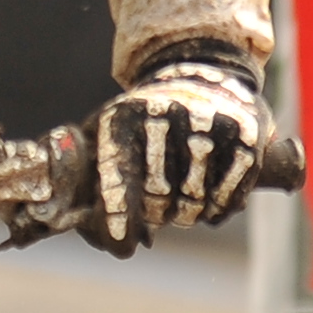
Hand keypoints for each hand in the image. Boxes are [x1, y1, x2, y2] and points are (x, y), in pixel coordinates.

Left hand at [95, 50, 265, 250]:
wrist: (202, 69)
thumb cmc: (146, 115)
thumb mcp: (108, 126)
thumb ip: (83, 170)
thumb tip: (68, 217)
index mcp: (124, 118)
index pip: (118, 183)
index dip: (118, 220)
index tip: (122, 243)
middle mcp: (166, 118)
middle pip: (158, 204)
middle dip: (157, 212)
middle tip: (160, 197)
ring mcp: (208, 127)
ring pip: (194, 207)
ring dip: (188, 211)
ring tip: (185, 184)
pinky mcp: (244, 138)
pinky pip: (226, 202)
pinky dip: (218, 208)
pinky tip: (211, 189)